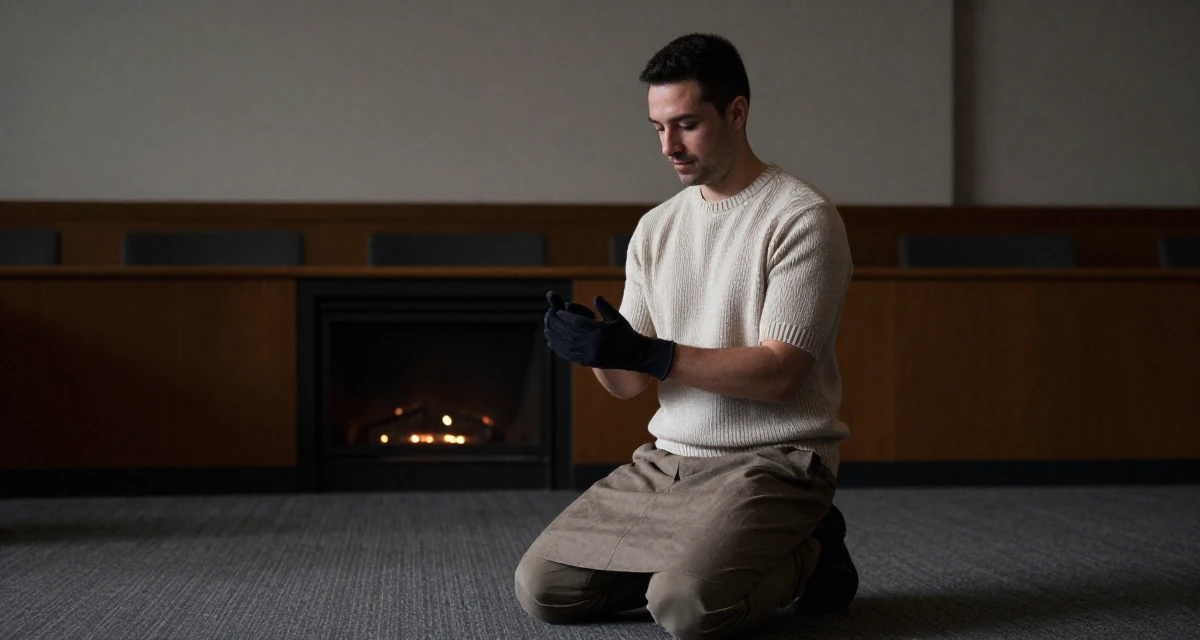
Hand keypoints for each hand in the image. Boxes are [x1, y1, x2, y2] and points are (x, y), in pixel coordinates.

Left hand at [543, 294, 674, 380]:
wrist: (636, 355)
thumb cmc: (627, 334)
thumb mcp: (618, 318)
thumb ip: (605, 308)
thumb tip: (595, 298)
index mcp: (601, 332)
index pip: (577, 323)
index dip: (565, 316)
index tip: (557, 311)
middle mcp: (594, 344)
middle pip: (569, 333)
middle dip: (556, 324)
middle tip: (548, 317)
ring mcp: (591, 355)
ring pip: (567, 345)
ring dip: (554, 336)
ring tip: (546, 328)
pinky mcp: (589, 362)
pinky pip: (570, 355)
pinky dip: (559, 348)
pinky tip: (552, 342)